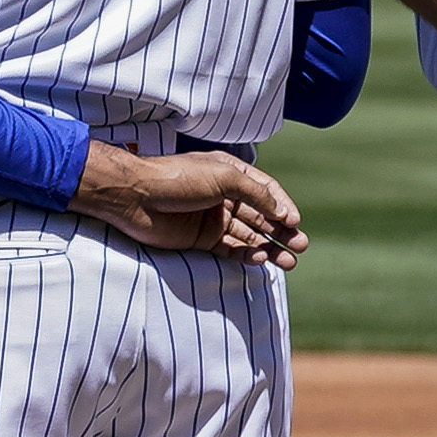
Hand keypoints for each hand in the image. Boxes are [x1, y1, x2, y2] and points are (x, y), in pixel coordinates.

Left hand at [73, 143, 304, 267]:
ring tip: (289, 262)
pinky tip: (259, 259)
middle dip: (282, 231)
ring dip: (269, 248)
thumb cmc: (178, 178)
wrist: (135, 197)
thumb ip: (256, 193)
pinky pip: (230, 249)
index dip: (282, 206)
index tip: (294, 221)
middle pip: (261, 217)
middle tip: (301, 246)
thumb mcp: (223, 176)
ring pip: (249, 236)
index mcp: (231, 173)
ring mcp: (213, 219)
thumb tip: (282, 213)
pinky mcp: (201, 239)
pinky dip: (246, 255)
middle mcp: (224, 196)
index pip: (266, 191)